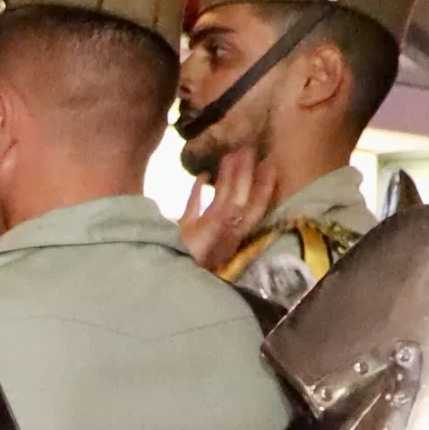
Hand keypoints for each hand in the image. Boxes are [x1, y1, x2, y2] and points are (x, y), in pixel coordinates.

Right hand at [176, 142, 277, 275]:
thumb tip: (237, 205)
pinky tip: (203, 175)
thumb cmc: (181, 261)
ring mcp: (202, 232)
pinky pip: (195, 208)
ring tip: (229, 155)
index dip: (262, 187)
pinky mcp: (183, 231)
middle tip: (248, 150)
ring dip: (225, 178)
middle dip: (244, 175)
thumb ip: (222, 223)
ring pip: (218, 201)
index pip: (251, 208)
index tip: (269, 165)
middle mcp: (221, 232)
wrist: (158, 278)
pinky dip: (199, 191)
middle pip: (237, 199)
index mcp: (228, 235)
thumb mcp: (205, 243)